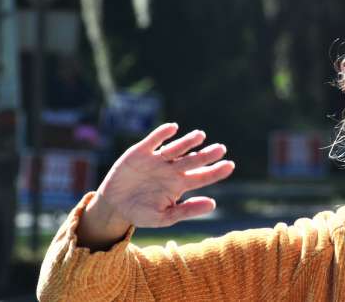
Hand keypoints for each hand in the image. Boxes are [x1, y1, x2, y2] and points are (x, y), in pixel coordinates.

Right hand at [79, 123, 234, 247]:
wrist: (113, 206)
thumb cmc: (141, 213)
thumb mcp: (164, 217)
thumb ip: (187, 210)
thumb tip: (213, 204)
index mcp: (180, 184)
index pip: (202, 176)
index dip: (216, 171)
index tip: (230, 165)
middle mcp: (172, 169)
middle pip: (192, 160)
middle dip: (206, 155)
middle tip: (221, 149)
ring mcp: (157, 159)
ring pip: (176, 148)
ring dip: (188, 142)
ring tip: (200, 136)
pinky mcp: (140, 152)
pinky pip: (153, 140)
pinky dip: (162, 134)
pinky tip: (172, 128)